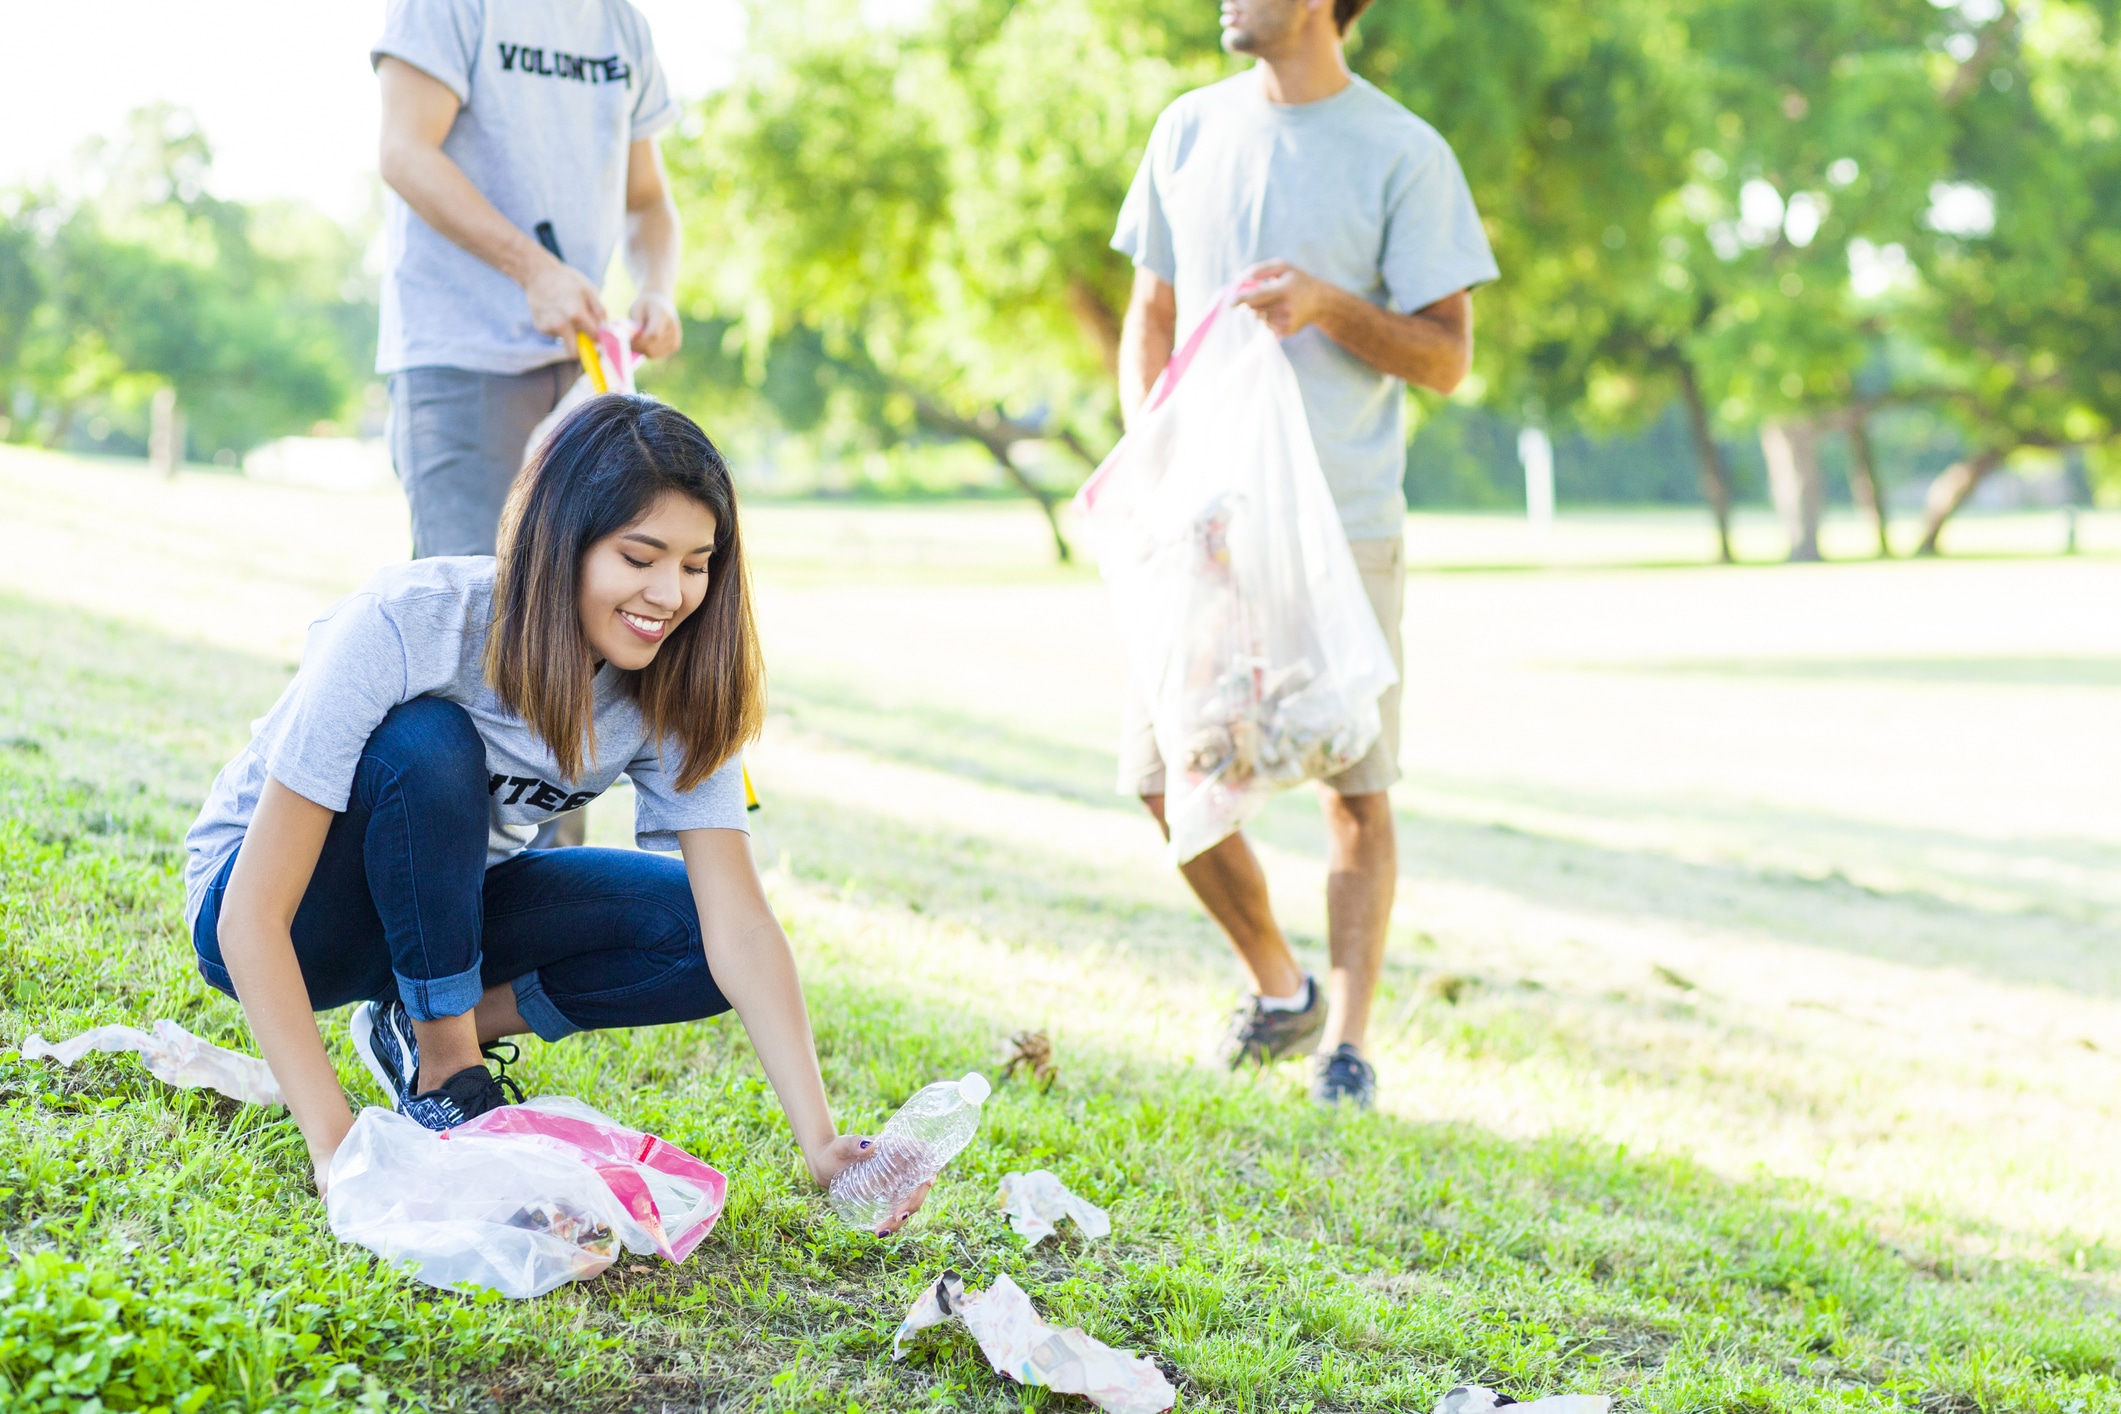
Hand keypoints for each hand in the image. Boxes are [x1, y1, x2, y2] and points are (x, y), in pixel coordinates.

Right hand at [524, 255, 607, 339]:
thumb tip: (606, 330)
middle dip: (582, 347)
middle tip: (586, 335)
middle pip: (575, 352)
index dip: (598, 338)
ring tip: (569, 317)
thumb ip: (600, 312)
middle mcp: (561, 324)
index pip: (593, 339)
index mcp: (576, 314)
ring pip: (566, 342)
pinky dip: (560, 328)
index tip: (599, 335)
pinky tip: (557, 313)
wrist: (538, 274)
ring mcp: (549, 327)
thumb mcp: (589, 291)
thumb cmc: (567, 281)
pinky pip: (556, 335)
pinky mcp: (541, 327)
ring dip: (572, 335)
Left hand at [629, 292, 681, 358]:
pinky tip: (643, 343)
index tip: (626, 341)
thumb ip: (634, 324)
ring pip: (653, 354)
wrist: (660, 301)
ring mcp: (676, 338)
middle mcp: (673, 328)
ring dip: (641, 350)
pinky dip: (646, 351)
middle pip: (653, 347)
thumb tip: (629, 339)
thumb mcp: (636, 308)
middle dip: (637, 347)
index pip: (653, 335)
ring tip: (635, 340)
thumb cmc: (645, 305)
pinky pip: (656, 355)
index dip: (638, 342)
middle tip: (628, 342)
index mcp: (663, 315)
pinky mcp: (675, 345)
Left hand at [808, 1133, 933, 1236]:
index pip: (925, 1158)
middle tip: (897, 1217)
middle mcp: (902, 1167)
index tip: (926, 1183)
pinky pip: (897, 1210)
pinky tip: (879, 1231)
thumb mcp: (842, 1146)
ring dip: (902, 1219)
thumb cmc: (834, 1150)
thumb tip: (869, 1145)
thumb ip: (853, 1143)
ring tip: (881, 1231)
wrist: (824, 1167)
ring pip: (910, 1202)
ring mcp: (896, 1183)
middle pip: (920, 1186)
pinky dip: (892, 1223)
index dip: (931, 1169)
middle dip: (913, 1203)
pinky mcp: (888, 1196)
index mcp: (898, 1149)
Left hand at [1233, 259, 1334, 337]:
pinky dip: (1266, 319)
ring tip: (1275, 302)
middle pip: (1253, 308)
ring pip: (1257, 317)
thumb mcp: (1282, 267)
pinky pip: (1265, 326)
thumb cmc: (1296, 280)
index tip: (1230, 303)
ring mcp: (1286, 322)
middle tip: (1260, 294)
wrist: (1319, 301)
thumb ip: (1259, 270)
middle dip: (1249, 302)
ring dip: (1259, 310)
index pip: (1258, 295)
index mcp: (1285, 289)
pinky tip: (1279, 312)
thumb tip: (1239, 280)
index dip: (1242, 299)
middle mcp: (1286, 308)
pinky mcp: (1285, 332)